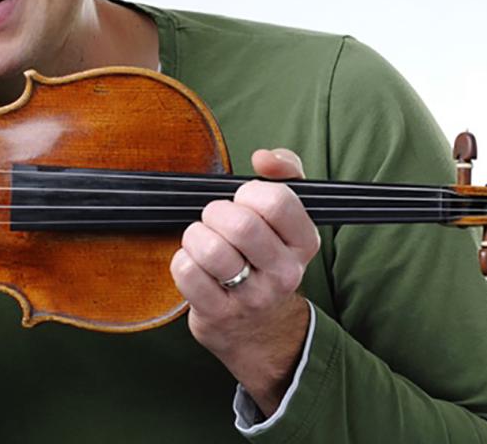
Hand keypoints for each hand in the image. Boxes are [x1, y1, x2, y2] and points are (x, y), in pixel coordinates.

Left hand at [169, 148, 320, 415]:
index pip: (277, 201)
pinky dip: (182, 260)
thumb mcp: (288, 214)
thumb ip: (284, 170)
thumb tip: (263, 157)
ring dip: (196, 235)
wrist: (260, 329)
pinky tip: (193, 264)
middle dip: (216, 212)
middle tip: (214, 219)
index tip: (243, 201)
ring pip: (211, 249)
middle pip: (241, 225)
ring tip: (202, 240)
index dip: (250, 192)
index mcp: (304, 242)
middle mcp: (285, 273)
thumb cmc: (266, 254)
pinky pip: (187, 272)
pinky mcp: (219, 314)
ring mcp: (253, 297)